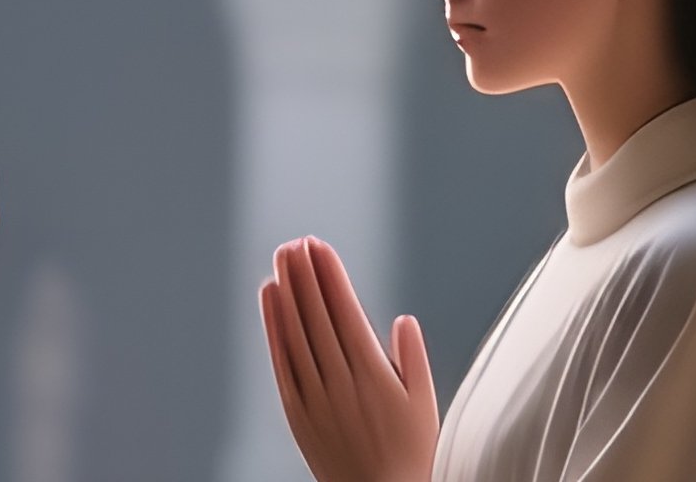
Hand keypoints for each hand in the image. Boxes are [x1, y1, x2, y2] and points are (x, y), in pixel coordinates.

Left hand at [260, 237, 436, 481]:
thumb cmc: (410, 454)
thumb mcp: (425, 407)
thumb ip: (414, 361)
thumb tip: (404, 319)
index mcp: (374, 376)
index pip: (345, 313)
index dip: (331, 277)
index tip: (320, 246)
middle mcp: (341, 382)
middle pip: (318, 317)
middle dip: (306, 275)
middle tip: (297, 241)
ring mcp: (316, 397)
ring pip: (296, 333)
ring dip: (288, 291)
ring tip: (282, 257)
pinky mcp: (297, 412)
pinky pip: (281, 361)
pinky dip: (274, 326)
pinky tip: (270, 297)